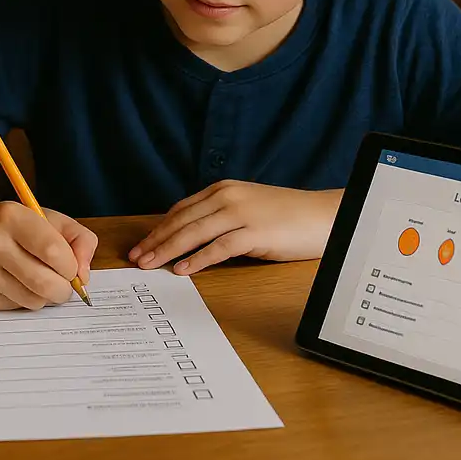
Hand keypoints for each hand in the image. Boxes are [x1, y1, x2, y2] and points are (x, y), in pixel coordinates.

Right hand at [0, 201, 97, 310]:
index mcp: (12, 216)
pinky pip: (16, 308)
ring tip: (38, 280)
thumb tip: (84, 277)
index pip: (55, 251)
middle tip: (63, 285)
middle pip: (46, 283)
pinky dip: (24, 300)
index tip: (70, 267)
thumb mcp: (44, 218)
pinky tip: (15, 283)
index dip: (71, 266)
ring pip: (34, 300)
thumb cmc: (9, 227)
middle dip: (64, 290)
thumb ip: (77, 239)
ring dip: (45, 296)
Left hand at [128, 182, 342, 275]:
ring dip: (168, 250)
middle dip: (156, 241)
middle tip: (136, 258)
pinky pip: (219, 247)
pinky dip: (198, 259)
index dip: (159, 228)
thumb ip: (221, 217)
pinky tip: (183, 269)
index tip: (142, 244)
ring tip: (150, 265)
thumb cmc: (288, 216)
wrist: (323, 216)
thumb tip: (191, 238)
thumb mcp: (248, 209)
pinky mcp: (254, 232)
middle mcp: (228, 197)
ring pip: (194, 232)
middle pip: (182, 221)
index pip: (181, 210)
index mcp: (224, 190)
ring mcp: (241, 213)